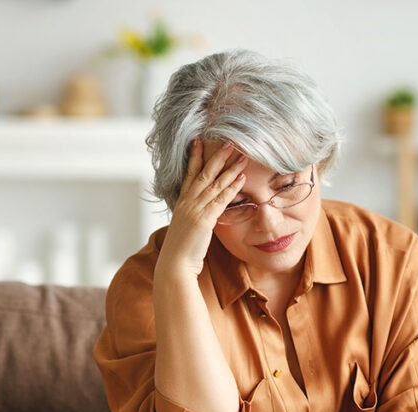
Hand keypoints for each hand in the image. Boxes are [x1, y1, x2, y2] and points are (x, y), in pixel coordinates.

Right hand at [157, 139, 246, 277]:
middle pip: (203, 173)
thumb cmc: (182, 250)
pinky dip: (232, 188)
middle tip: (228, 141)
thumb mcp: (188, 227)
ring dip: (229, 168)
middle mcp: (187, 202)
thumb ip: (196, 216)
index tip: (198, 141)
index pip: (189, 174)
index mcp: (182, 202)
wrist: (175, 264)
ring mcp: (195, 209)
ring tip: (242, 156)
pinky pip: (221, 200)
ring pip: (214, 184)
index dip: (194, 157)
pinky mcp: (204, 219)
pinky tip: (242, 178)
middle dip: (217, 156)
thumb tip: (204, 213)